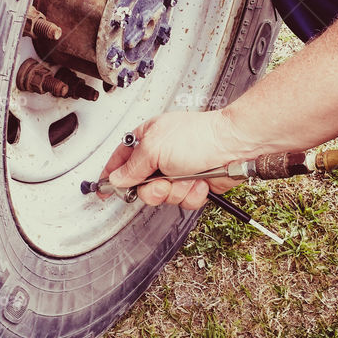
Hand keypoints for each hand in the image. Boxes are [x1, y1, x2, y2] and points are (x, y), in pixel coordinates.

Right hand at [100, 110, 249, 208]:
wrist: (233, 146)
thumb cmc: (199, 136)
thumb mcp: (154, 147)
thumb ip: (132, 166)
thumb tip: (117, 178)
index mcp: (148, 139)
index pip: (121, 159)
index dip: (112, 175)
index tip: (103, 189)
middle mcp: (161, 156)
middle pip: (142, 186)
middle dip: (153, 189)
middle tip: (162, 181)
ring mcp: (178, 171)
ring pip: (164, 197)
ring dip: (176, 190)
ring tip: (187, 176)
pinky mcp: (194, 184)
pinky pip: (184, 200)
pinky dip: (192, 193)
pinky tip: (199, 181)